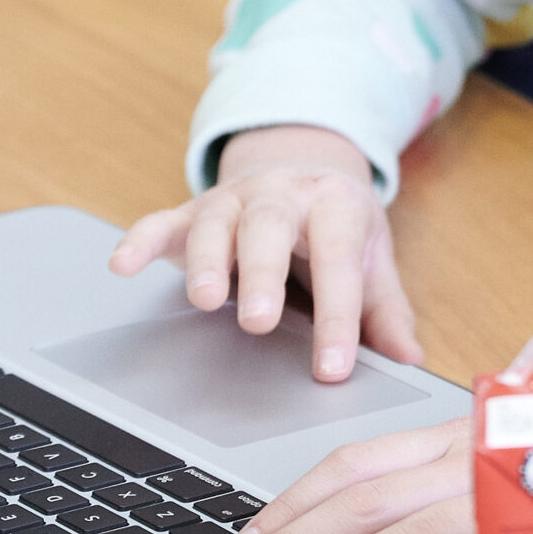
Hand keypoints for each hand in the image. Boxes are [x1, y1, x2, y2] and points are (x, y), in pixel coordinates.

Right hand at [109, 123, 418, 381]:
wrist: (303, 164)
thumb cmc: (337, 225)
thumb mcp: (371, 256)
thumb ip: (386, 308)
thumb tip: (410, 358)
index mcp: (334, 205)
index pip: (339, 260)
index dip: (337, 315)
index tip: (332, 369)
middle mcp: (281, 195)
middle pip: (270, 228)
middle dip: (263, 274)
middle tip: (260, 323)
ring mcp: (233, 199)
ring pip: (216, 223)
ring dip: (207, 260)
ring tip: (204, 302)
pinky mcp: (192, 210)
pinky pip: (162, 222)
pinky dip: (141, 240)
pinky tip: (122, 265)